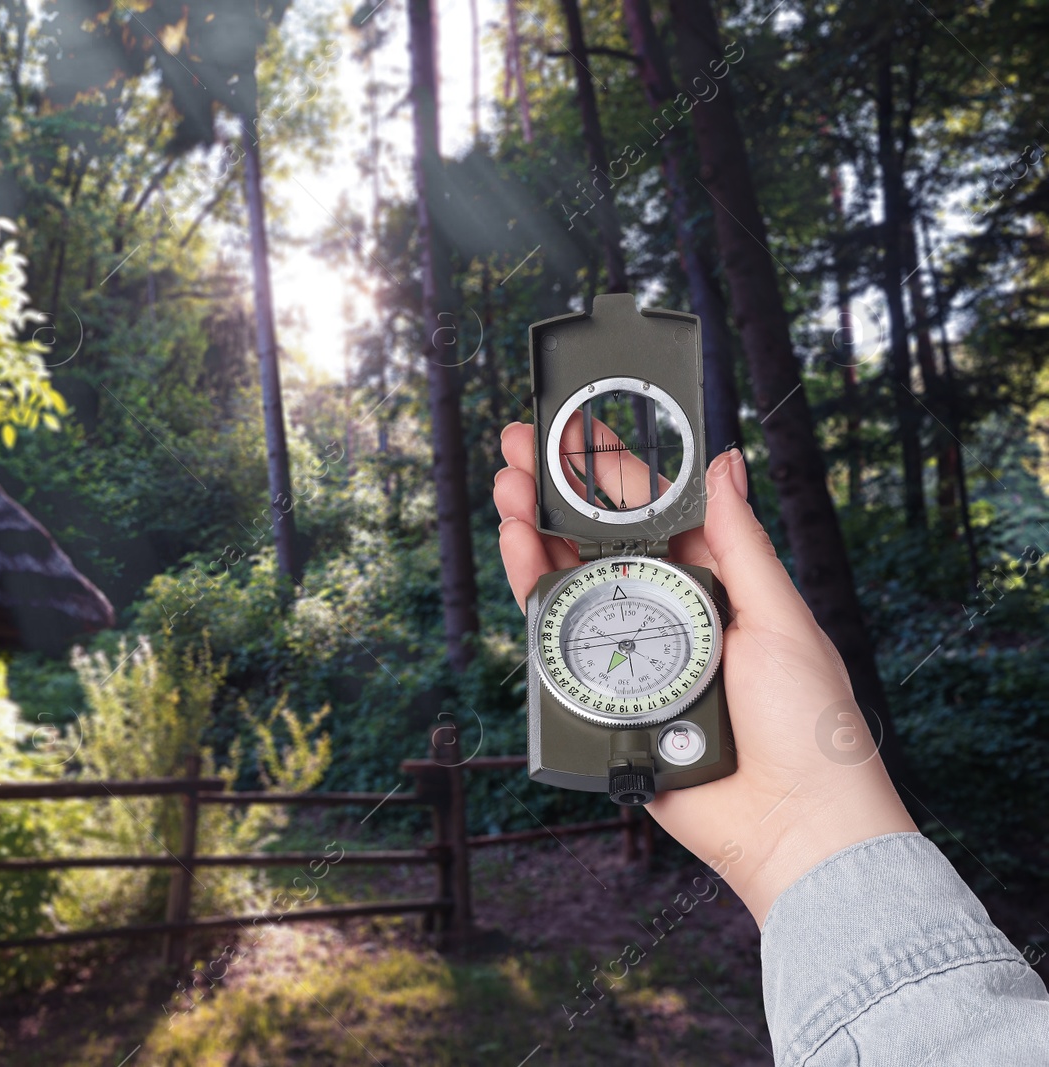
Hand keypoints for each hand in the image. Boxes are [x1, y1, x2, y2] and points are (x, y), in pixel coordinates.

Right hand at [494, 420, 915, 925]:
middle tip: (519, 442)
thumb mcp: (781, 619)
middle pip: (596, 537)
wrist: (791, 824)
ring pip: (566, 580)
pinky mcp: (597, 697)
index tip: (578, 424)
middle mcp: (663, 611)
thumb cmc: (807, 725)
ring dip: (533, 528)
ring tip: (507, 485)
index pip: (652, 510)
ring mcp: (626, 652)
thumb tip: (724, 464)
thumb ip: (740, 544)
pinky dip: (532, 592)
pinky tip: (518, 548)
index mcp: (711, 583)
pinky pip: (554, 640)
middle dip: (556, 487)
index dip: (612, 465)